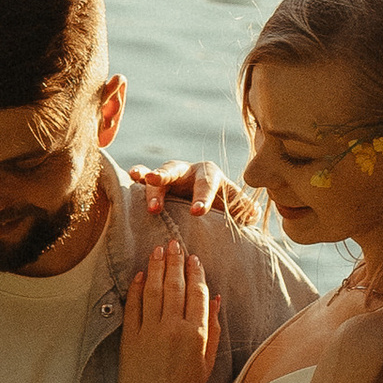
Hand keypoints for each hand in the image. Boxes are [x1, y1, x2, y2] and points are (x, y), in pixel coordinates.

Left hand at [120, 238, 220, 382]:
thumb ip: (213, 328)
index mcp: (196, 334)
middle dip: (175, 261)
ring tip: (157, 251)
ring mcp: (149, 332)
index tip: (193, 258)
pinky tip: (138, 275)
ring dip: (155, 267)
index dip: (195, 272)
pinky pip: (132, 307)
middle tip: (173, 243)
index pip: (197, 293)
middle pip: (174, 285)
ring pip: (152, 290)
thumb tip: (215, 299)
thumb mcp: (207, 361)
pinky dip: (134, 288)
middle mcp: (172, 329)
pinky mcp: (129, 339)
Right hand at [130, 159, 260, 227]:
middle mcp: (186, 171)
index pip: (206, 184)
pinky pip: (144, 177)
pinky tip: (130, 176)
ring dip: (151, 185)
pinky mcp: (155, 184)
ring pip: (157, 176)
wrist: (205, 203)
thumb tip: (252, 212)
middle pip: (175, 170)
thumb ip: (244, 209)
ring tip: (147, 196)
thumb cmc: (221, 204)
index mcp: (208, 174)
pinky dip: (138, 176)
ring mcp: (169, 176)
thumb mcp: (235, 206)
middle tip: (157, 182)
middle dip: (166, 175)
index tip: (197, 212)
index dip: (202, 198)